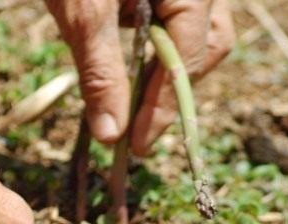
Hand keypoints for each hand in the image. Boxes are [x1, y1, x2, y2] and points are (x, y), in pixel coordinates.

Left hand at [46, 0, 234, 155]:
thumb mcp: (83, 11)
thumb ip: (101, 71)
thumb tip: (109, 134)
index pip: (188, 57)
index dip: (164, 108)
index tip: (137, 146)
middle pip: (204, 45)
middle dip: (170, 90)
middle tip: (135, 127)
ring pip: (193, 33)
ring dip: (163, 68)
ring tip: (131, 95)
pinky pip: (175, 18)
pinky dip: (153, 45)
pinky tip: (129, 54)